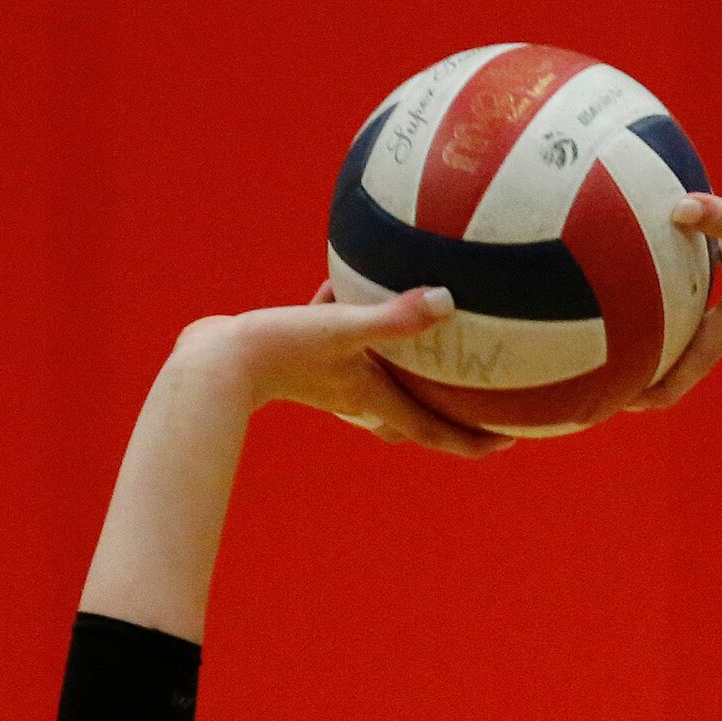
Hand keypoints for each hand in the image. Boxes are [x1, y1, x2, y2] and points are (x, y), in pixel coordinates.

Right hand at [174, 284, 511, 457]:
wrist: (211, 360)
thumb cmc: (277, 347)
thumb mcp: (341, 326)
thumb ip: (394, 316)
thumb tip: (446, 300)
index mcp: (376, 401)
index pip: (438, 433)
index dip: (476, 441)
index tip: (510, 439)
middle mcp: (359, 400)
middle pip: (413, 417)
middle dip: (446, 413)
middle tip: (478, 399)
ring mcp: (331, 384)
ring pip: (379, 383)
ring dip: (401, 369)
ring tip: (421, 336)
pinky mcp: (306, 362)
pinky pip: (344, 345)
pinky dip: (355, 322)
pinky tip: (351, 279)